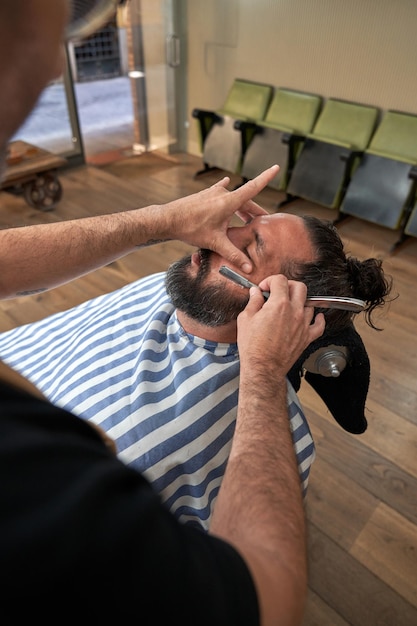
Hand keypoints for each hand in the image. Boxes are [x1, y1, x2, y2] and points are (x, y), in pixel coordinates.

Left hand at [164, 165, 278, 272]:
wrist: (168, 220)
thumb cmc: (191, 229)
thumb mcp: (215, 243)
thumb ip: (233, 254)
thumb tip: (249, 268)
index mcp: (229, 201)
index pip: (253, 187)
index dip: (266, 177)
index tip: (277, 167)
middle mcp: (222, 193)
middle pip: (246, 200)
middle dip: (254, 212)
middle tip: (262, 222)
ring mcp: (212, 192)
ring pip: (233, 199)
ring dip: (241, 208)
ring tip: (246, 218)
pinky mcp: (205, 195)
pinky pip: (220, 192)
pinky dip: (227, 194)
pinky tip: (226, 182)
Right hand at [237, 275, 324, 380]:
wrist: (263, 368)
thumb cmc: (253, 346)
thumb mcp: (245, 319)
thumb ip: (253, 302)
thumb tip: (255, 292)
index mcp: (278, 304)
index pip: (280, 280)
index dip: (270, 281)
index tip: (264, 289)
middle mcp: (294, 312)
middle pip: (299, 287)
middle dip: (288, 285)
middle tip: (278, 292)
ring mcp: (303, 325)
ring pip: (309, 304)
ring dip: (299, 302)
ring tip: (288, 307)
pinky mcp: (307, 337)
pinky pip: (319, 325)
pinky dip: (319, 319)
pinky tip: (315, 317)